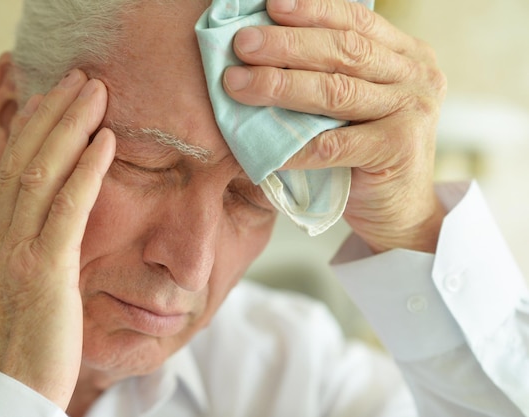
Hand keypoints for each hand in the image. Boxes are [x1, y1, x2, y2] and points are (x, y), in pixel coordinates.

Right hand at [0, 70, 114, 407]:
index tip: (52, 101)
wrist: (10, 394)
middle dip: (52, 114)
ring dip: (70, 127)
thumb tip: (51, 231)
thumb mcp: (19, 291)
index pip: (10, 173)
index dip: (31, 131)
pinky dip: (87, 170)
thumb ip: (31, 254)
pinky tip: (106, 141)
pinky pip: (68, 208)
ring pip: (41, 173)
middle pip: (24, 160)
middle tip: (77, 79)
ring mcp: (18, 252)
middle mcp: (0, 239)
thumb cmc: (25, 346)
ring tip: (94, 92)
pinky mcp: (44, 271)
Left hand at [224, 0, 446, 252]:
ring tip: (239, 83)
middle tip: (242, 44)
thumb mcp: (358, 104)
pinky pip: (333, 145)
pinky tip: (263, 145)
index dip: (313, 9)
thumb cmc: (367, 152)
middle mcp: (416, 77)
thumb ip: (332, 73)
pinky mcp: (398, 150)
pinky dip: (293, 145)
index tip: (270, 4)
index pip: (357, 20)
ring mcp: (412, 112)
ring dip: (281, 85)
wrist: (401, 209)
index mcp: (407, 55)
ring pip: (336, 91)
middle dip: (286, 44)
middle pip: (344, 51)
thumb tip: (264, 47)